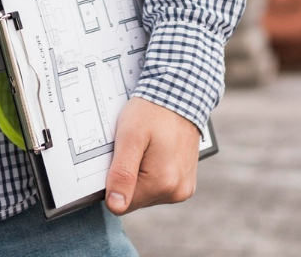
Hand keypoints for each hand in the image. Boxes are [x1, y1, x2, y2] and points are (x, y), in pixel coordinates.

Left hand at [104, 97, 199, 214]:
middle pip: (135, 199)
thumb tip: (116, 205)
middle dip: (129, 176)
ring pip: (146, 193)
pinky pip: (160, 186)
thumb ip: (122, 173)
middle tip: (135, 148)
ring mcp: (184, 188)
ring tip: (147, 147)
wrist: (180, 94)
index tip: (121, 157)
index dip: (115, 180)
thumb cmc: (153, 111)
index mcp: (162, 183)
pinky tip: (157, 152)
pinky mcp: (186, 183)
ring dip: (141, 173)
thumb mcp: (130, 136)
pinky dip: (153, 172)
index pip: (121, 204)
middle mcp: (177, 192)